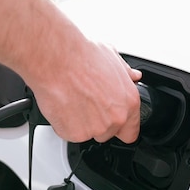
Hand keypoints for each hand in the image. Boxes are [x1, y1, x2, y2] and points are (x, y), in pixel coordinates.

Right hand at [27, 42, 141, 143]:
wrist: (57, 60)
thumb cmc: (81, 56)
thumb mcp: (113, 57)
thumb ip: (126, 73)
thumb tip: (133, 75)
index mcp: (129, 102)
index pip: (131, 131)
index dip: (120, 127)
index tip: (111, 121)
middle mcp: (115, 118)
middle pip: (107, 133)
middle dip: (97, 122)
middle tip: (85, 102)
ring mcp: (95, 128)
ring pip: (88, 134)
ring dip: (80, 124)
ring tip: (72, 100)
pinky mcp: (75, 134)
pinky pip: (69, 133)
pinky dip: (63, 123)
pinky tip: (62, 104)